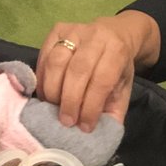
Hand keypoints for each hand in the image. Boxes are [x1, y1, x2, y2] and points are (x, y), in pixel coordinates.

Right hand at [34, 11, 159, 130]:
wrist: (115, 34)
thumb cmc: (118, 65)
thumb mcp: (124, 88)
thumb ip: (114, 110)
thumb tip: (100, 136)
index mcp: (117, 50)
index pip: (102, 80)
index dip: (91, 106)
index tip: (84, 126)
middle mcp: (96, 36)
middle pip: (77, 70)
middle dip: (69, 100)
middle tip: (66, 121)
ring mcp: (75, 30)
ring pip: (56, 61)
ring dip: (52, 89)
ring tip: (53, 108)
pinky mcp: (57, 29)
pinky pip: (44, 55)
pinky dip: (41, 78)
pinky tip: (45, 94)